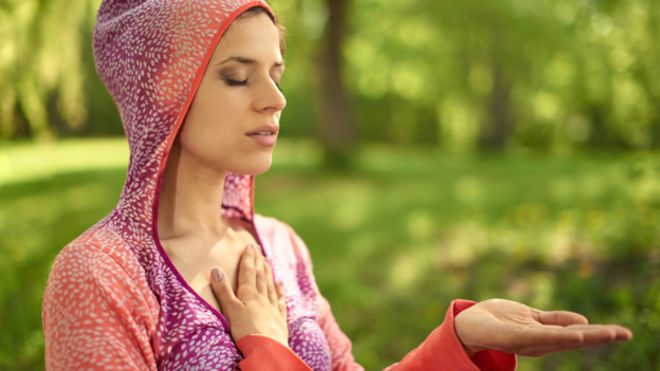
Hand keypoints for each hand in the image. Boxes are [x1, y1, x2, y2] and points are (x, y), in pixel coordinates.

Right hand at [209, 243, 288, 346]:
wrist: (267, 349)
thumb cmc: (245, 330)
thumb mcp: (230, 309)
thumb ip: (223, 290)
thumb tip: (215, 269)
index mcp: (249, 294)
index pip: (248, 272)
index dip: (249, 258)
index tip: (250, 245)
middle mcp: (262, 297)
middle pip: (260, 276)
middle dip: (258, 261)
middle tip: (258, 249)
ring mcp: (272, 308)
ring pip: (270, 286)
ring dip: (268, 272)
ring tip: (268, 261)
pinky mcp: (279, 319)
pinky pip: (280, 301)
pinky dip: (280, 291)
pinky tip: (280, 284)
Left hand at [454, 298, 632, 356]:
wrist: (467, 325)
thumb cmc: (499, 321)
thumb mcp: (532, 318)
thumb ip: (555, 321)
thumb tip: (583, 320)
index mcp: (545, 335)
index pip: (577, 333)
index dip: (600, 333)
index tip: (623, 333)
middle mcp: (540, 342)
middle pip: (575, 338)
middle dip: (601, 337)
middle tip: (626, 334)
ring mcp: (528, 341)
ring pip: (562, 339)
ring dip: (586, 336)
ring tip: (609, 334)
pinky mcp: (515, 338)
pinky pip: (540, 337)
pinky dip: (559, 337)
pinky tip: (577, 336)